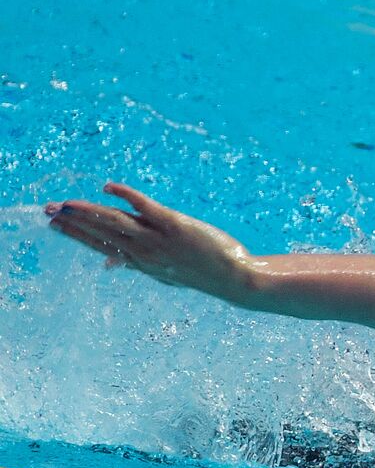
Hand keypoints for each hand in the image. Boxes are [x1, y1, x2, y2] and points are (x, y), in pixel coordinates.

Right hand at [45, 183, 256, 302]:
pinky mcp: (175, 225)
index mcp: (141, 263)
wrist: (235, 279)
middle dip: (74, 222)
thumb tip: (107, 263)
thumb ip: (136, 264)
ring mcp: (159, 240)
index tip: (55, 225)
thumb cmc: (202, 272)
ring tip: (66, 204)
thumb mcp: (165, 273)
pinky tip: (108, 188)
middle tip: (48, 211)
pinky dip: (126, 196)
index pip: (101, 246)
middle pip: (102, 234)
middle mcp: (145, 253)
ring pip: (116, 223)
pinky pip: (145, 207)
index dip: (77, 234)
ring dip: (89, 212)